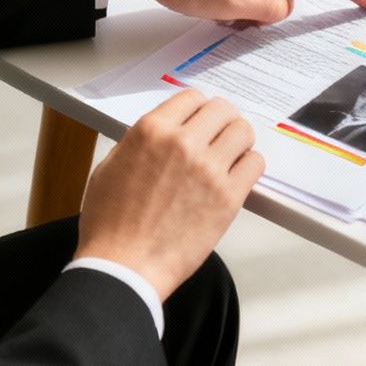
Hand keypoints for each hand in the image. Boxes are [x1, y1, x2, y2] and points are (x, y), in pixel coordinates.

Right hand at [73, 89, 263, 299]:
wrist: (123, 268)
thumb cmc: (110, 226)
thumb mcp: (110, 168)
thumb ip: (139, 144)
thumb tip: (162, 135)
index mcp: (151, 131)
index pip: (191, 98)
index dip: (197, 109)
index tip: (199, 121)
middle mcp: (183, 143)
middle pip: (222, 110)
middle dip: (220, 121)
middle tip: (216, 138)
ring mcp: (209, 169)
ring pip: (243, 132)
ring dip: (237, 141)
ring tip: (228, 156)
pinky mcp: (228, 197)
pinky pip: (255, 164)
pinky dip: (248, 166)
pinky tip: (236, 176)